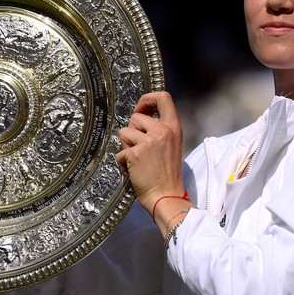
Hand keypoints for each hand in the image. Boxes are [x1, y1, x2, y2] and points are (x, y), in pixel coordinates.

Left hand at [116, 91, 184, 212]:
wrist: (166, 197)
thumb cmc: (167, 175)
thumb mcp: (172, 145)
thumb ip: (160, 130)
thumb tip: (139, 119)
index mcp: (174, 128)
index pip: (163, 97)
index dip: (147, 99)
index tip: (141, 108)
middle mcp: (162, 131)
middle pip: (135, 117)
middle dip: (132, 132)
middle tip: (140, 150)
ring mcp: (148, 141)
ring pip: (124, 133)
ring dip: (126, 147)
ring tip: (137, 161)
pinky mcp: (135, 153)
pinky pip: (120, 151)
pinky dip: (122, 162)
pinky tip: (133, 171)